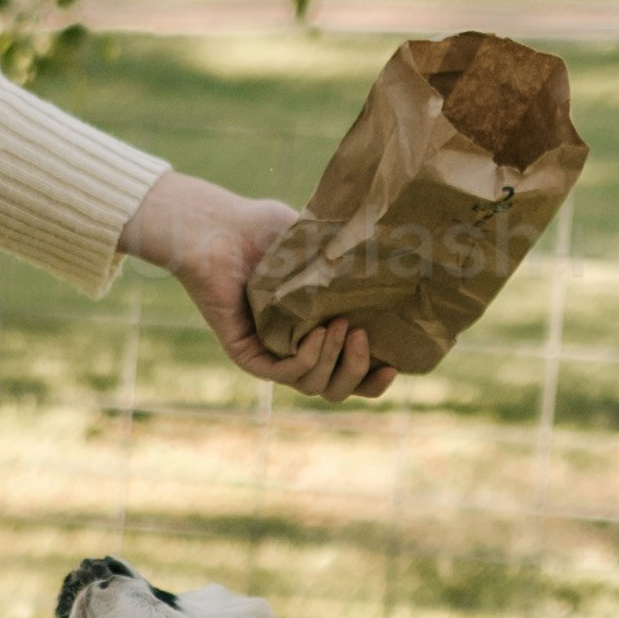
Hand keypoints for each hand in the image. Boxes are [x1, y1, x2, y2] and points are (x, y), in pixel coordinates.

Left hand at [119, 169, 396, 402]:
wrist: (218, 228)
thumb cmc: (264, 230)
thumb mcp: (321, 244)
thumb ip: (352, 258)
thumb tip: (399, 255)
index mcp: (317, 332)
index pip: (350, 374)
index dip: (373, 380)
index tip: (393, 367)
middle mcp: (294, 350)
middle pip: (334, 389)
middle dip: (356, 371)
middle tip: (362, 335)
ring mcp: (269, 355)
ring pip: (312, 385)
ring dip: (333, 362)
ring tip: (341, 326)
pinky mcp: (245, 354)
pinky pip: (281, 374)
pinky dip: (305, 360)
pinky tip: (317, 336)